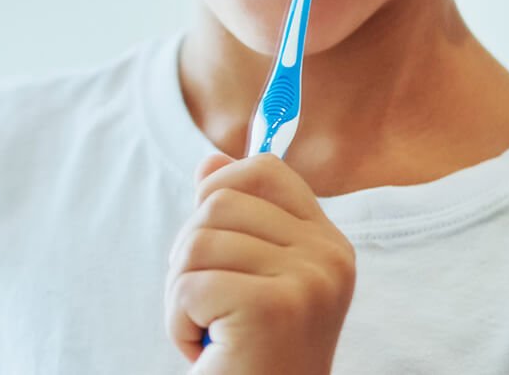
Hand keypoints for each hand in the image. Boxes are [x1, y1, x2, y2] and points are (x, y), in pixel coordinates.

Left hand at [165, 152, 355, 373]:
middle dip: (191, 254)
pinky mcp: (273, 309)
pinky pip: (188, 287)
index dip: (219, 190)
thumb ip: (235, 217)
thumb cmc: (250, 348)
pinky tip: (210, 349)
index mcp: (329, 242)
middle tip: (212, 305)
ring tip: (212, 329)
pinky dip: (179, 323)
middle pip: (218, 202)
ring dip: (182, 293)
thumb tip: (210, 160)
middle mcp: (329, 257)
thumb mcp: (245, 274)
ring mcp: (308, 281)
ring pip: (197, 242)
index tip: (214, 242)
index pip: (264, 168)